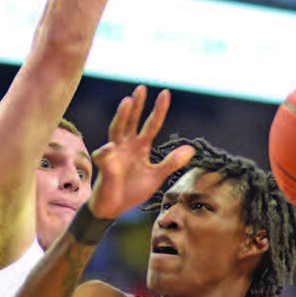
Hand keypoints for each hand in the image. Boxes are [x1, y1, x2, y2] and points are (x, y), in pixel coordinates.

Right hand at [90, 86, 196, 222]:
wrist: (113, 208)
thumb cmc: (132, 191)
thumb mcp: (156, 177)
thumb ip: (171, 163)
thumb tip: (191, 149)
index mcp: (140, 147)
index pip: (151, 125)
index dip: (158, 110)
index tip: (165, 93)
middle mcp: (127, 146)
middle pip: (131, 121)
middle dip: (137, 105)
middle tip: (142, 88)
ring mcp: (114, 154)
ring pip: (117, 131)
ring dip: (122, 117)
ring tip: (127, 102)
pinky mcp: (104, 166)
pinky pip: (104, 156)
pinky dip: (107, 151)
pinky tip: (111, 147)